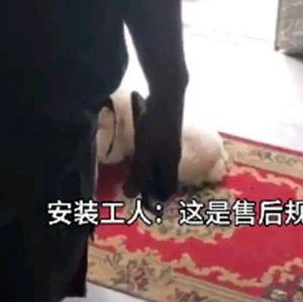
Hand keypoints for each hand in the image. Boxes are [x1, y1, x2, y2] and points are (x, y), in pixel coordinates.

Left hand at [124, 92, 183, 209]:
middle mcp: (172, 155)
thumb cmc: (156, 124)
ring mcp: (169, 143)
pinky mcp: (163, 133)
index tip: (143, 207)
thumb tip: (130, 196)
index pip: (169, 190)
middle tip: (132, 189)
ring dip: (145, 171)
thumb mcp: (145, 151)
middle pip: (162, 178)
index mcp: (171, 162)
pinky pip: (154, 151)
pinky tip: (135, 152)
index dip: (157, 201)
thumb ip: (139, 173)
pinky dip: (145, 157)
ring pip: (157, 165)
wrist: (167, 94)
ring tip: (131, 173)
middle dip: (148, 186)